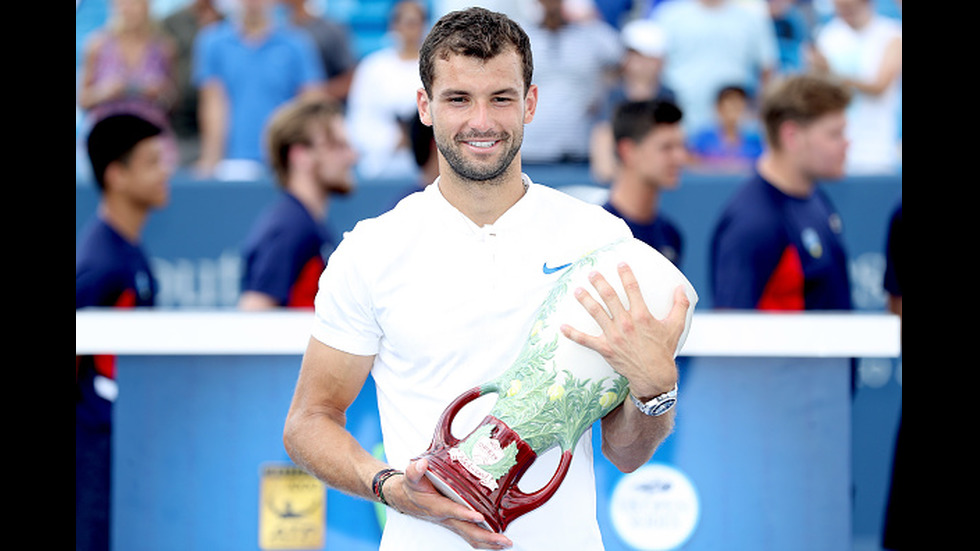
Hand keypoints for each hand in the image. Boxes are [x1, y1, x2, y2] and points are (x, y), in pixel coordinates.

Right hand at [387, 458, 512, 548]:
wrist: (408, 499)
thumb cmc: (413, 488)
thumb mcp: (411, 477)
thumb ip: (415, 471)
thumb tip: (422, 464)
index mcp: (436, 505)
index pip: (451, 511)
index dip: (464, 514)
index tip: (478, 516)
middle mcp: (447, 518)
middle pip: (467, 531)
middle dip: (486, 537)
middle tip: (503, 539)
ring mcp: (453, 523)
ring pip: (471, 536)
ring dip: (489, 542)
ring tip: (506, 543)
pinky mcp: (457, 524)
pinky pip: (471, 536)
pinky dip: (485, 541)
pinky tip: (497, 541)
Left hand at [560, 263, 689, 397]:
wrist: (654, 376)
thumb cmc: (664, 351)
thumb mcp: (676, 326)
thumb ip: (680, 305)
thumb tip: (681, 288)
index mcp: (642, 315)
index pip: (632, 288)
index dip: (626, 274)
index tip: (620, 264)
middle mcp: (626, 323)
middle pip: (609, 296)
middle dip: (599, 282)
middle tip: (592, 273)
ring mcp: (614, 335)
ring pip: (596, 312)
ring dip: (585, 300)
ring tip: (577, 290)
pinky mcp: (605, 348)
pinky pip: (585, 340)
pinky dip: (573, 333)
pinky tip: (562, 326)